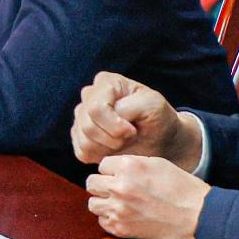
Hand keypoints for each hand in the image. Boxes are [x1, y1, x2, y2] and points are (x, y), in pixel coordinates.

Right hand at [71, 72, 189, 166]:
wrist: (160, 140)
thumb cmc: (158, 119)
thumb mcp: (153, 106)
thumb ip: (130, 106)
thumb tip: (110, 116)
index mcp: (106, 82)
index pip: (95, 108)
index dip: (115, 125)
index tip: (133, 130)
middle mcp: (89, 96)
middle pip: (87, 125)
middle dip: (112, 138)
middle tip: (129, 137)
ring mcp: (81, 116)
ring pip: (84, 140)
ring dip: (108, 147)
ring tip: (123, 142)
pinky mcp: (79, 137)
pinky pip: (82, 152)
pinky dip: (101, 155)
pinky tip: (114, 149)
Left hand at [84, 154, 209, 238]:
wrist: (197, 217)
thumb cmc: (180, 188)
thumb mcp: (156, 164)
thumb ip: (130, 164)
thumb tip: (111, 169)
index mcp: (128, 167)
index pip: (102, 165)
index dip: (112, 170)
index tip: (122, 176)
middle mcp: (119, 187)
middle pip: (91, 183)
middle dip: (103, 184)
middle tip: (117, 189)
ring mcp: (118, 209)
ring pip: (92, 203)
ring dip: (103, 202)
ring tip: (119, 203)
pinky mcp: (120, 228)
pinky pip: (102, 221)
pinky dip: (110, 218)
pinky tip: (125, 216)